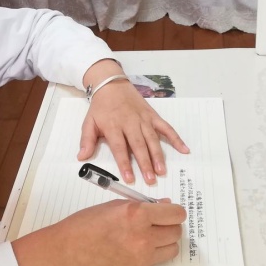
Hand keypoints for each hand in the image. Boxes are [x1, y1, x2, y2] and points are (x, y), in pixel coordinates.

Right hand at [12, 199, 185, 265]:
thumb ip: (139, 206)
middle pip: (176, 232)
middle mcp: (143, 237)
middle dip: (168, 226)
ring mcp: (141, 259)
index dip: (174, 212)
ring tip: (145, 237)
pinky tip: (129, 250)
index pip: (175, 214)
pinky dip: (147, 256)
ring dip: (163, 242)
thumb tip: (162, 206)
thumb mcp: (111, 207)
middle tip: (156, 223)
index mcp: (136, 215)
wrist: (64, 254)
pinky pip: (153, 263)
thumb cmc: (82, 226)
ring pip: (171, 249)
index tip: (171, 212)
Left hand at [79, 61, 189, 183]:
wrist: (111, 85)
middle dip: (145, 163)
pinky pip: (166, 127)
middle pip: (138, 145)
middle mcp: (130, 123)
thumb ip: (86, 140)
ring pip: (152, 139)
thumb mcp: (89, 122)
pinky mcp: (153, 115)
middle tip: (150, 180)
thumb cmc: (100, 107)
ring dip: (158, 155)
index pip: (119, 147)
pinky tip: (184, 149)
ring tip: (161, 171)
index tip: (129, 179)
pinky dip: (176, 138)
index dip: (124, 164)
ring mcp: (143, 119)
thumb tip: (81, 157)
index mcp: (113, 126)